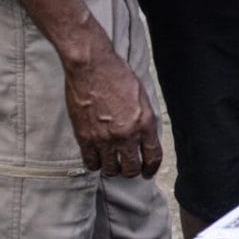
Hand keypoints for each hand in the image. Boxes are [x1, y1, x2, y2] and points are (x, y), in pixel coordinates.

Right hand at [62, 47, 163, 178]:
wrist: (91, 66)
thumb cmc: (117, 74)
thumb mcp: (142, 96)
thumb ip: (144, 119)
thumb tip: (145, 136)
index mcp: (144, 123)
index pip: (153, 156)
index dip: (151, 168)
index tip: (147, 172)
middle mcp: (126, 135)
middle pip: (131, 169)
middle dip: (131, 170)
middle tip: (127, 167)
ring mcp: (104, 138)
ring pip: (111, 170)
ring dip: (112, 168)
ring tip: (110, 162)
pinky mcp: (85, 138)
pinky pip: (91, 163)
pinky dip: (94, 163)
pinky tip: (96, 158)